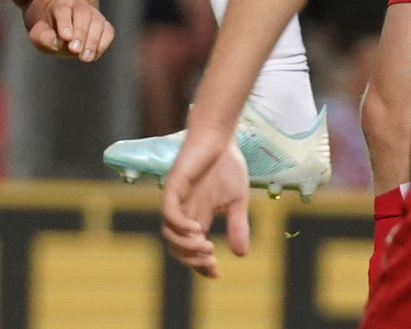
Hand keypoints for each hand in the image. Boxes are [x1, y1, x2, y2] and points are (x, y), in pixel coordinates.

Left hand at [27, 0, 114, 59]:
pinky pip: (108, 31)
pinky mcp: (104, 25)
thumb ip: (43, 37)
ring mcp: (93, 14)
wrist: (62, 32)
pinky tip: (92, 55)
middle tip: (74, 50)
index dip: (64, 23)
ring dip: (92, 40)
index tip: (65, 37)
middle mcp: (78, 5)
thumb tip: (56, 42)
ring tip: (84, 57)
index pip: (62, 9)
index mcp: (60, 4)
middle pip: (83, 12)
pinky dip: (103, 43)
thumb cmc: (49, 32)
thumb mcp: (38, 35)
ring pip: (98, 21)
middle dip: (80, 32)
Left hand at [162, 118, 250, 276]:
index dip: (199, 265)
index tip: (216, 273)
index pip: (191, 249)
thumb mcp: (237, 201)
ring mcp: (176, 199)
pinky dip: (179, 226)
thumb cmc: (227, 164)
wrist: (220, 136)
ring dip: (185, 246)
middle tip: (210, 261)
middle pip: (176, 247)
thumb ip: (237, 225)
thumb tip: (241, 255)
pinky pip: (168, 212)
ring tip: (206, 246)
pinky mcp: (174, 185)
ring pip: (169, 233)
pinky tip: (197, 230)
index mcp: (197, 216)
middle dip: (191, 260)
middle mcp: (184, 211)